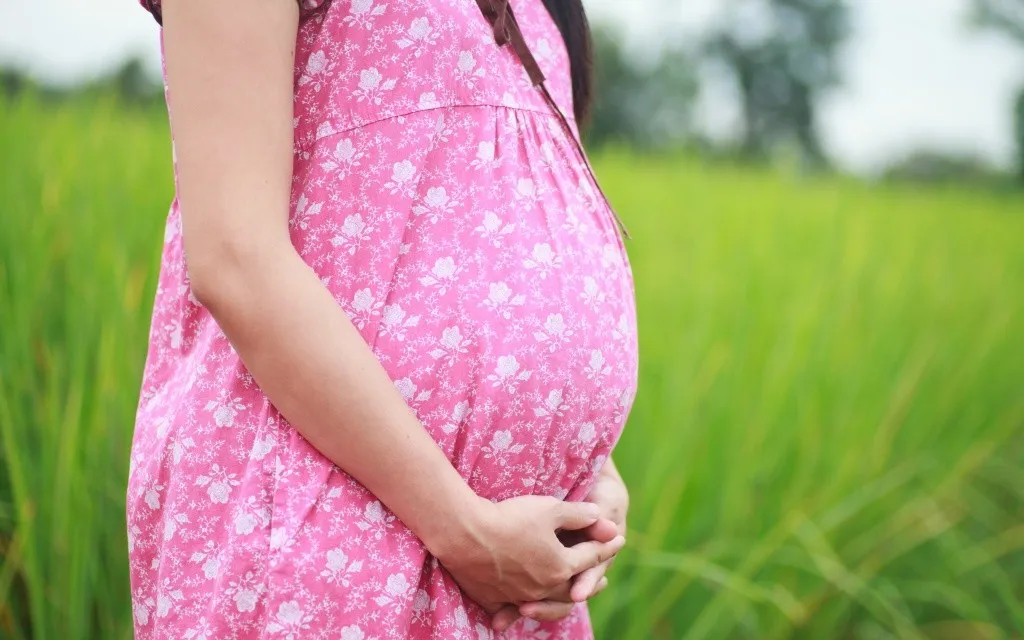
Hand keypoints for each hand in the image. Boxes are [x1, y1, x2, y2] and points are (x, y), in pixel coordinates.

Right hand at [492, 460, 628, 629]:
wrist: (465, 534)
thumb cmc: (511, 517)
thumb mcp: (550, 508)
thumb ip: (579, 514)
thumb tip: (601, 517)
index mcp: (562, 565)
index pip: (590, 555)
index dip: (605, 543)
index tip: (619, 538)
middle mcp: (544, 587)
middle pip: (572, 585)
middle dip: (590, 579)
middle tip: (602, 577)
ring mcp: (519, 596)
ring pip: (546, 601)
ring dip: (562, 598)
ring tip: (570, 594)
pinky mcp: (494, 599)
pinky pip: (511, 607)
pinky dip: (521, 608)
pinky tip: (523, 605)